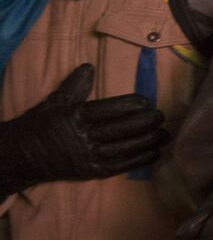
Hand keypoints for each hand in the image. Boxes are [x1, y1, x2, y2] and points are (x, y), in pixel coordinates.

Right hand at [0, 64, 166, 193]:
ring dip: (148, 142)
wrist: (19, 157)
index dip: (131, 106)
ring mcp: (88, 157)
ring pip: (125, 148)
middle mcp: (83, 138)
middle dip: (146, 123)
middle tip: (161, 116)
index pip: (109, 110)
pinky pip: (121, 166)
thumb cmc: (39, 126)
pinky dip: (140, 160)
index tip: (147, 101)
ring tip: (165, 134)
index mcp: (75, 117)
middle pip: (121, 129)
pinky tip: (155, 153)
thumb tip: (89, 67)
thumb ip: (74, 86)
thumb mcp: (54, 103)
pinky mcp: (92, 172)